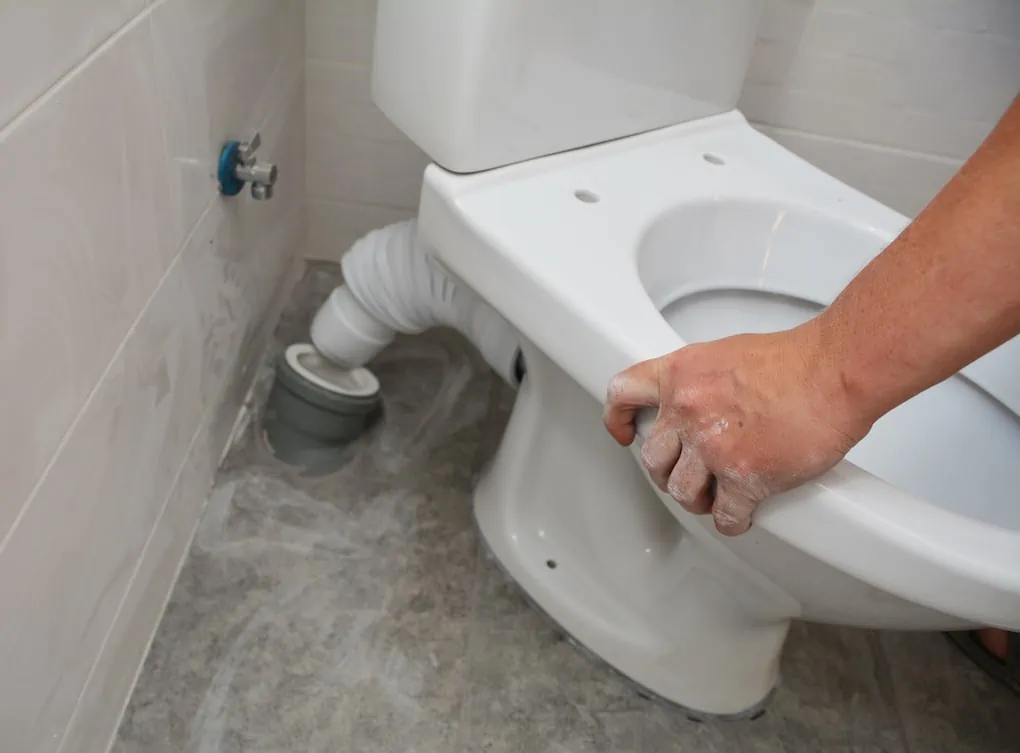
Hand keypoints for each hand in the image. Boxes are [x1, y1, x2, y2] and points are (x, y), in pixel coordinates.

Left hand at [603, 323, 871, 535]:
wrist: (835, 371)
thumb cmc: (795, 360)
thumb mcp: (725, 354)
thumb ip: (699, 380)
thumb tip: (693, 403)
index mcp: (680, 374)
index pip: (623, 394)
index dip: (617, 418)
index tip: (621, 432)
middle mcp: (687, 409)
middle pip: (652, 457)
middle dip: (668, 471)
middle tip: (688, 474)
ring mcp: (712, 446)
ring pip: (682, 491)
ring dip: (697, 499)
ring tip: (715, 497)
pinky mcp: (744, 477)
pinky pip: (725, 515)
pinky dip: (732, 521)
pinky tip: (741, 516)